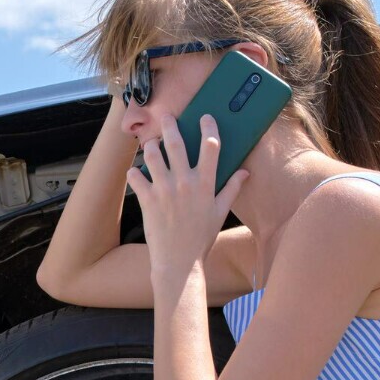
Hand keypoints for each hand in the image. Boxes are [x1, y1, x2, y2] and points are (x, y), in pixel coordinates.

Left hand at [127, 113, 247, 285]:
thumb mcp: (221, 213)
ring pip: (154, 155)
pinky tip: (135, 171)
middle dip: (171, 126)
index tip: (204, 117)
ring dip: (151, 146)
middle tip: (167, 117)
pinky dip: (134, 172)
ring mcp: (164, 190)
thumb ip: (232, 189)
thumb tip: (245, 172)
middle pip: (177, 144)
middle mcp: (185, 183)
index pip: (211, 147)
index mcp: (206, 184)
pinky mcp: (147, 200)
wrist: (179, 262)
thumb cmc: (201, 238)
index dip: (208, 128)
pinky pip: (136, 176)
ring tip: (151, 143)